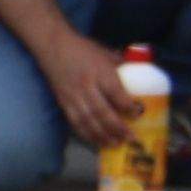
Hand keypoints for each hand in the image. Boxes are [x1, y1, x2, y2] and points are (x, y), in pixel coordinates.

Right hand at [46, 27, 141, 151]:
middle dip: (117, 128)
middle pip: (102, 111)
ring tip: (114, 144)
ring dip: (101, 135)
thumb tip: (137, 75)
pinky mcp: (63, 102)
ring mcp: (73, 96)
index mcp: (100, 72)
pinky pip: (75, 121)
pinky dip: (85, 134)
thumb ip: (120, 66)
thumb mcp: (105, 53)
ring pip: (88, 120)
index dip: (128, 106)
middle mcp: (86, 86)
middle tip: (130, 138)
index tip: (138, 114)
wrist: (52, 46)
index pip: (116, 93)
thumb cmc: (82, 48)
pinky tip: (95, 141)